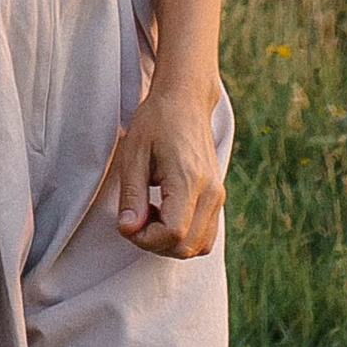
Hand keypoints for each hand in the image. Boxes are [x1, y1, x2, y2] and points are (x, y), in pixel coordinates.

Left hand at [111, 67, 225, 259]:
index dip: (146, 238)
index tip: (128, 221)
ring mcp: (218, 196)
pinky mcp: (217, 197)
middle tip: (135, 218)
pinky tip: (164, 213)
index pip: (173, 233)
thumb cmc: (156, 121)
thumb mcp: (133, 154)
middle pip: (187, 246)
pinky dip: (184, 236)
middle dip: (156, 243)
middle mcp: (211, 192)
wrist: (185, 100)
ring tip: (150, 215)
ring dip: (171, 243)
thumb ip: (131, 195)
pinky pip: (205, 234)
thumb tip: (128, 230)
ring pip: (199, 246)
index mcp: (189, 180)